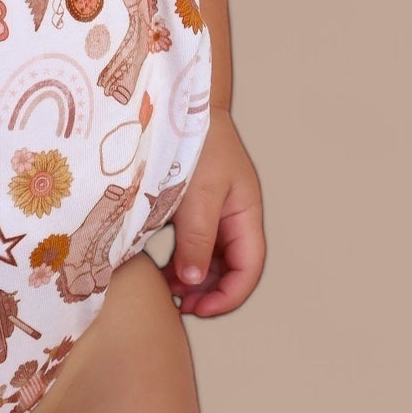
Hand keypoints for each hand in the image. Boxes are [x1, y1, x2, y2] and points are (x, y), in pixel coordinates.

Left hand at [162, 107, 264, 316]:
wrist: (178, 103)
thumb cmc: (195, 141)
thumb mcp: (199, 192)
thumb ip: (198, 237)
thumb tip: (192, 282)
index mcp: (246, 212)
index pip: (248, 267)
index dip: (229, 295)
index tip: (199, 309)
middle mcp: (234, 216)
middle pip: (231, 268)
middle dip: (209, 291)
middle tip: (179, 305)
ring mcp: (214, 211)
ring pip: (211, 258)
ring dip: (194, 278)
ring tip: (169, 292)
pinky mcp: (192, 206)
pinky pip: (193, 243)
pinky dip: (182, 260)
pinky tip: (162, 270)